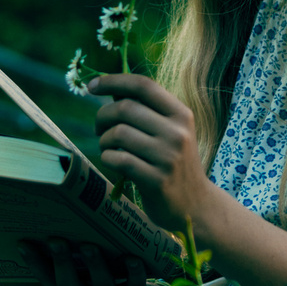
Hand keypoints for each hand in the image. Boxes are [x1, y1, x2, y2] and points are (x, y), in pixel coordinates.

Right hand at [24, 238, 166, 285]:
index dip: (35, 265)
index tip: (22, 243)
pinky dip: (134, 272)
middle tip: (56, 241)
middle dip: (62, 264)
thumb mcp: (91, 283)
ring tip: (89, 246)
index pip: (50, 282)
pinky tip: (133, 258)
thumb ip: (78, 265)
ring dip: (95, 266)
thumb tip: (63, 227)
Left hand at [88, 72, 215, 235]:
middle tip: (99, 128)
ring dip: (104, 140)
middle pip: (125, 108)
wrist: (195, 205)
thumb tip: (112, 89)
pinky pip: (118, 159)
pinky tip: (113, 162)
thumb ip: (145, 110)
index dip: (114, 81)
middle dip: (103, 116)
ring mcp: (168, 157)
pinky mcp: (156, 180)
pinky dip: (107, 158)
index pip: (143, 86)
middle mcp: (178, 133)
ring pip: (118, 134)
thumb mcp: (170, 132)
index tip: (92, 86)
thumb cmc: (174, 163)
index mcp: (181, 114)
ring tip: (108, 148)